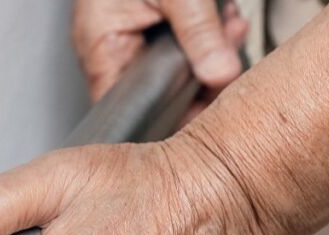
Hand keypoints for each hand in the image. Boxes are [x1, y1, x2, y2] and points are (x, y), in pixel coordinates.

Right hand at [73, 0, 248, 121]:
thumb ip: (198, 32)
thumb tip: (221, 74)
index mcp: (100, 44)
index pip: (127, 108)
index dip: (165, 118)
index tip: (201, 115)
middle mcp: (110, 46)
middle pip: (156, 91)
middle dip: (199, 79)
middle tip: (228, 61)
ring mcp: (128, 35)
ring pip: (174, 68)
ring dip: (208, 53)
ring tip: (229, 29)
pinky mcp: (148, 23)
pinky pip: (179, 45)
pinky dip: (205, 36)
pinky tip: (223, 22)